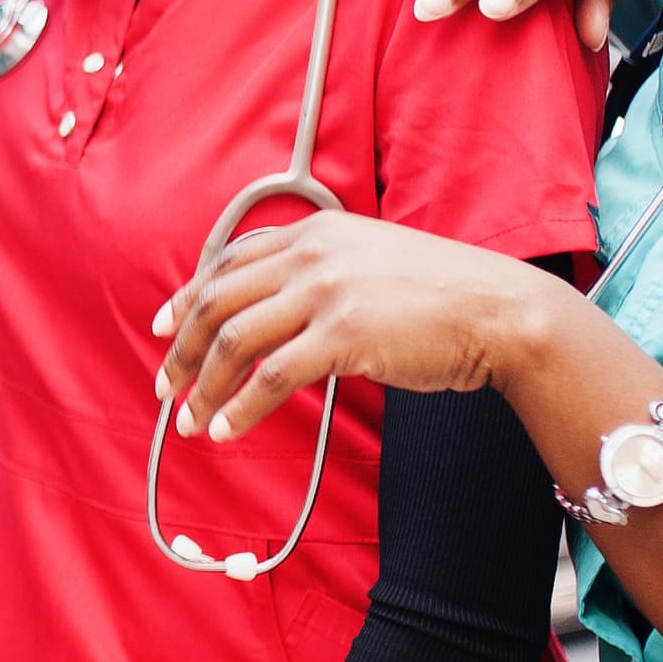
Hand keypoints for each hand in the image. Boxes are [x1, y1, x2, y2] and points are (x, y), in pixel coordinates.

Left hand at [152, 216, 562, 442]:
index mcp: (314, 232)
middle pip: (218, 302)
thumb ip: (319, 273)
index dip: (187, 297)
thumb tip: (273, 311)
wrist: (499, 309)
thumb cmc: (440, 296)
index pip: (227, 262)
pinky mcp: (343, 335)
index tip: (163, 328)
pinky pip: (270, 378)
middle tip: (165, 385)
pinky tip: (224, 430)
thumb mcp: (369, 261)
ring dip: (201, 385)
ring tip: (187, 419)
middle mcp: (311, 255)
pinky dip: (239, 408)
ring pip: (233, 341)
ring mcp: (326, 292)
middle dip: (181, 349)